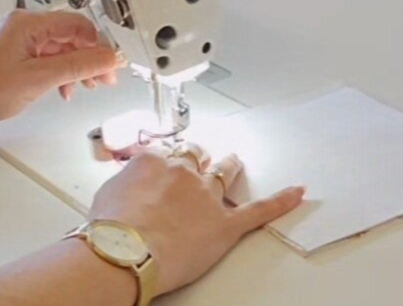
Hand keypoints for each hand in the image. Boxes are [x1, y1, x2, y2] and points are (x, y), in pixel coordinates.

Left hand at [0, 10, 122, 132]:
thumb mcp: (41, 78)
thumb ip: (78, 66)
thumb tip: (107, 57)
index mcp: (28, 23)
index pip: (76, 24)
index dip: (98, 44)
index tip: (112, 64)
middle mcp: (22, 25)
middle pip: (69, 34)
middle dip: (89, 57)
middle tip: (105, 78)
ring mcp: (17, 38)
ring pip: (59, 47)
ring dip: (76, 66)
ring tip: (87, 85)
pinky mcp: (14, 52)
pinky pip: (46, 56)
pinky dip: (59, 70)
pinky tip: (63, 88)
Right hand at [89, 148, 304, 295]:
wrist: (126, 251)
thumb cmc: (112, 228)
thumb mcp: (107, 193)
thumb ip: (124, 181)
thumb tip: (127, 185)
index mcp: (154, 162)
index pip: (166, 151)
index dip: (168, 158)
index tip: (168, 162)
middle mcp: (182, 172)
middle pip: (196, 155)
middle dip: (198, 156)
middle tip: (200, 157)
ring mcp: (206, 196)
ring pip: (223, 172)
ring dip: (229, 165)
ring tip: (235, 161)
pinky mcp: (224, 224)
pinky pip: (258, 210)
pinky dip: (280, 201)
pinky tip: (295, 192)